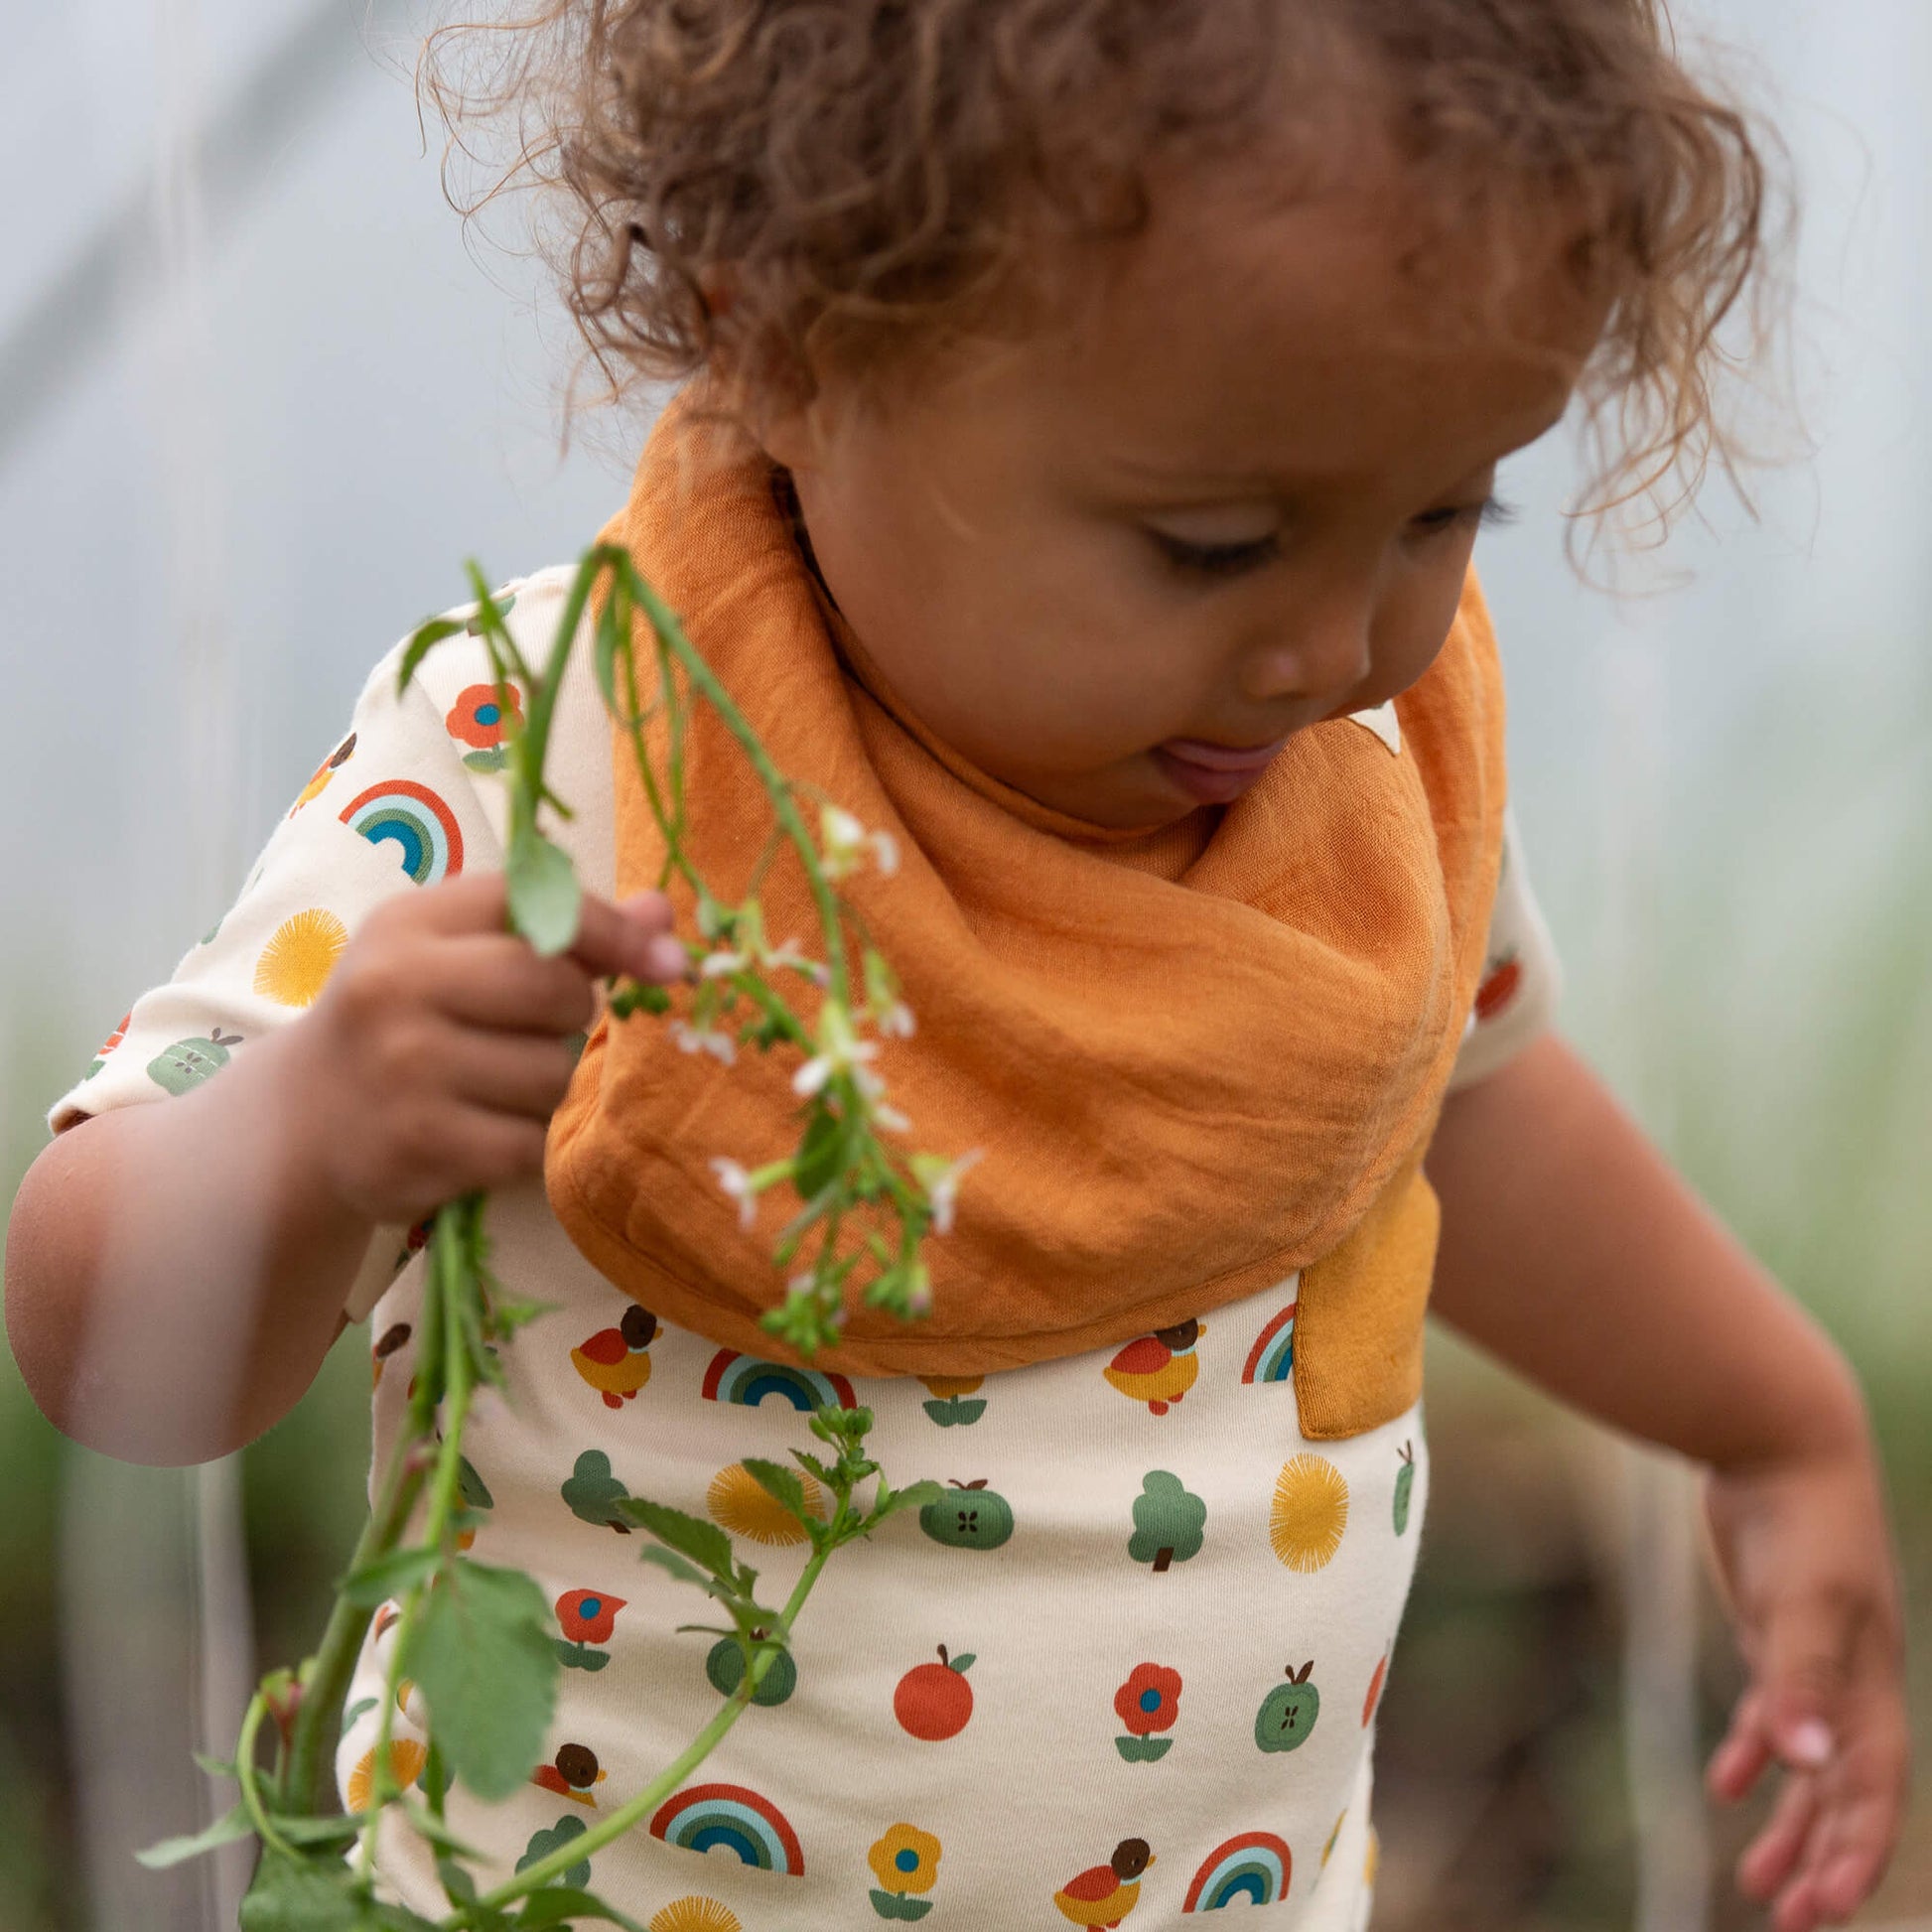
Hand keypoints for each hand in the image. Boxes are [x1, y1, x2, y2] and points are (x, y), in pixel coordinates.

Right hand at [292, 875, 688, 1225]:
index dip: (615, 933)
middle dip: (574, 1014)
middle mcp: (397, 988)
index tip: (669, 962)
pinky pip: (529, 1143)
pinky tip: (481, 1131)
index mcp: (410, 924)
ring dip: (547, 1086)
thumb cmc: (404, 1017)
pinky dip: (525, 1142)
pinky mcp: (416, 1147)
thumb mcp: (457, 951)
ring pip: (552, 1074)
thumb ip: (560, 929)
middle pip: (557, 991)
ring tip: (494, 1083)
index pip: (538, 907)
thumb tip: (662, 916)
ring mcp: (403, 1071)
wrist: (305, 1119)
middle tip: (535, 1028)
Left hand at [1704, 1430, 1909, 1931]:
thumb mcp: (1801, 1601)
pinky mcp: (1775, 1631)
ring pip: (1808, 1762)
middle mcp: (1851, 1680)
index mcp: (1871, 1684)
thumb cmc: (1802, 1517)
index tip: (1823, 1912)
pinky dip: (1753, 1753)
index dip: (1853, 1853)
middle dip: (1823, 1858)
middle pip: (1844, 1791)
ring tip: (1759, 1886)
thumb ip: (1799, 1681)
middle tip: (1792, 1924)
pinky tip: (1728, 1786)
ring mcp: (1814, 1656)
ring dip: (1788, 1821)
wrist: (1778, 1438)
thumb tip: (1804, 1764)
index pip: (1871, 1791)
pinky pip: (1771, 1712)